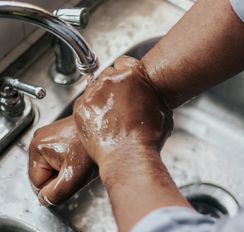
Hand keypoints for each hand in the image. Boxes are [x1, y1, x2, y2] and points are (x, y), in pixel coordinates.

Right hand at [28, 116, 95, 205]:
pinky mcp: (58, 135)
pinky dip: (69, 161)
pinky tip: (80, 156)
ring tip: (79, 161)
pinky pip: (58, 158)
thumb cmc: (91, 147)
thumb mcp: (73, 177)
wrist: (108, 129)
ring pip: (51, 167)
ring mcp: (48, 136)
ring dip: (65, 170)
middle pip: (43, 175)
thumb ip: (55, 193)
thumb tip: (44, 200)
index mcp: (36, 148)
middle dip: (59, 178)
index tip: (70, 178)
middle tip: (76, 169)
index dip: (54, 187)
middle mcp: (39, 139)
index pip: (37, 183)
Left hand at [73, 55, 172, 178]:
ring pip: (95, 90)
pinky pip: (84, 104)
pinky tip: (101, 125)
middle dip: (113, 87)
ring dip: (101, 100)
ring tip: (111, 119)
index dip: (124, 74)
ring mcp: (93, 93)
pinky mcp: (81, 108)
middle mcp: (110, 80)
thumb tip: (153, 96)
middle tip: (119, 105)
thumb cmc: (148, 138)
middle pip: (108, 75)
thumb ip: (154, 96)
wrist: (128, 157)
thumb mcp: (163, 111)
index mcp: (131, 75)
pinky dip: (90, 112)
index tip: (125, 84)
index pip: (123, 62)